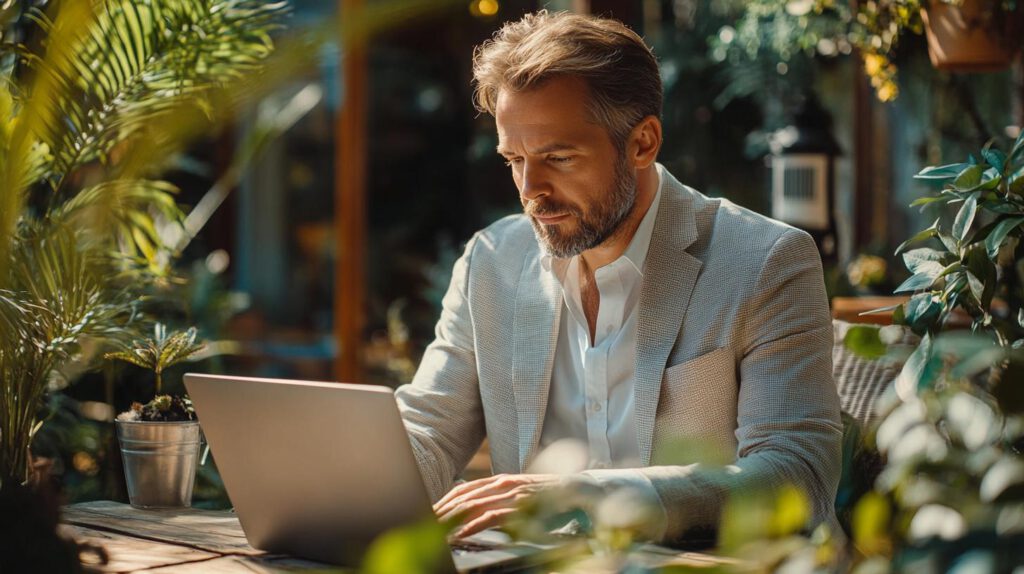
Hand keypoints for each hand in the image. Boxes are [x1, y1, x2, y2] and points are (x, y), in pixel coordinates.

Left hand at [433, 473, 563, 537]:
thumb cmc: (549, 498)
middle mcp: (503, 484)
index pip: (464, 489)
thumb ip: (501, 499)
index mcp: (501, 480)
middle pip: (463, 497)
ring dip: (451, 519)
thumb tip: (478, 508)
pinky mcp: (520, 507)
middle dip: (441, 511)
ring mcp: (511, 494)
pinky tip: (459, 534)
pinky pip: (490, 517)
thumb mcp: (521, 495)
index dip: (444, 501)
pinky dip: (471, 526)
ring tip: (434, 530)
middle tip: (423, 523)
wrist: (578, 493)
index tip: (429, 512)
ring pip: (472, 506)